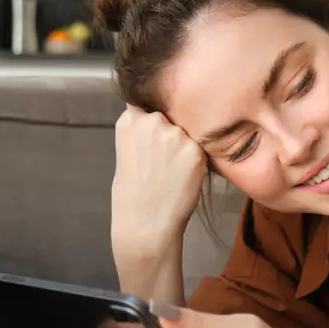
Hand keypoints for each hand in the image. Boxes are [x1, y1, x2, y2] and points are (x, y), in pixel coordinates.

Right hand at [111, 105, 206, 254]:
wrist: (145, 223)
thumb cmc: (133, 191)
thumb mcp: (129, 150)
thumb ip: (144, 130)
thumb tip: (163, 117)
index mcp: (130, 119)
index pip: (149, 104)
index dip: (153, 123)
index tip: (152, 141)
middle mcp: (153, 121)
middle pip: (171, 118)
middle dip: (170, 134)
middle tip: (161, 164)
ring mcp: (176, 135)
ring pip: (187, 134)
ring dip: (184, 148)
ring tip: (170, 174)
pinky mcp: (196, 151)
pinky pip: (199, 150)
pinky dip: (194, 163)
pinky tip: (181, 179)